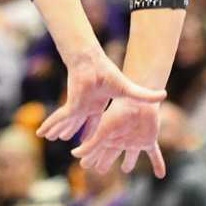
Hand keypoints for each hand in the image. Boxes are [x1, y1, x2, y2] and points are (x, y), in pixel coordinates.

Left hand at [39, 52, 165, 145]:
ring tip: (55, 137)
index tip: (96, 139)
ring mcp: (77, 106)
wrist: (92, 64)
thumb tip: (164, 95)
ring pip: (67, 122)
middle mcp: (87, 107)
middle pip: (81, 124)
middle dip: (78, 132)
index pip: (98, 122)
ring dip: (61, 130)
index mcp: (99, 105)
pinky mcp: (70, 106)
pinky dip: (50, 125)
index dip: (97, 130)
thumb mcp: (128, 90)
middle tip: (74, 142)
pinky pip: (58, 118)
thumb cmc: (108, 75)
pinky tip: (41, 133)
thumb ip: (145, 95)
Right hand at [77, 98, 166, 176]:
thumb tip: (75, 155)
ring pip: (131, 156)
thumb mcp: (104, 131)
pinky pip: (155, 155)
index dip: (92, 159)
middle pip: (112, 155)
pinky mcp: (149, 141)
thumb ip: (91, 145)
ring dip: (129, 163)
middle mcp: (121, 140)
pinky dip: (158, 164)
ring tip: (125, 169)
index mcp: (110, 138)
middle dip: (105, 162)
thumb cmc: (119, 114)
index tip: (84, 165)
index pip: (98, 151)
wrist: (140, 101)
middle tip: (100, 170)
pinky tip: (161, 175)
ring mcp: (135, 141)